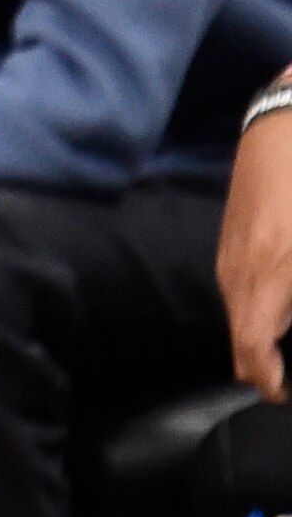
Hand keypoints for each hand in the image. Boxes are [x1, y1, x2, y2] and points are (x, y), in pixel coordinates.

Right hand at [222, 95, 291, 401]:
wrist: (284, 122)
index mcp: (269, 275)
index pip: (253, 355)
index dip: (272, 386)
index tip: (289, 394)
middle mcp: (239, 273)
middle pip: (242, 347)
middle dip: (270, 370)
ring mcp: (230, 258)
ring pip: (241, 323)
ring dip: (266, 343)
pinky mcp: (231, 244)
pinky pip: (241, 297)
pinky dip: (261, 315)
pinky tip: (288, 305)